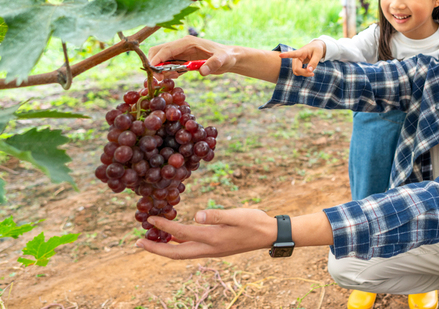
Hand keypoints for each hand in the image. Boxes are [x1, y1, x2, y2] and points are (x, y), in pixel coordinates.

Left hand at [135, 208, 276, 259]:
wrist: (269, 235)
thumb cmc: (254, 222)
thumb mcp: (236, 215)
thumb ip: (216, 215)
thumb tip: (196, 215)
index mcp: (212, 238)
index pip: (181, 233)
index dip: (163, 227)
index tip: (149, 219)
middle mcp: (209, 248)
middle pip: (175, 253)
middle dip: (155, 249)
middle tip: (137, 242)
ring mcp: (212, 250)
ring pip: (182, 253)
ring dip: (164, 248)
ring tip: (151, 241)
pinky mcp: (216, 248)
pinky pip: (191, 249)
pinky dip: (178, 244)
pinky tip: (175, 237)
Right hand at [148, 36, 235, 78]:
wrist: (229, 58)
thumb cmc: (226, 56)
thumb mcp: (222, 60)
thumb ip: (213, 64)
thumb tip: (203, 72)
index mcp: (187, 42)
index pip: (166, 49)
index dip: (157, 59)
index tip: (153, 71)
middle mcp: (181, 46)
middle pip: (158, 52)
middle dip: (155, 65)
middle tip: (160, 79)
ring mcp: (181, 53)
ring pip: (162, 59)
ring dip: (161, 70)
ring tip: (174, 77)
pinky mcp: (182, 60)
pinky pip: (169, 66)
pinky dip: (168, 72)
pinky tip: (177, 77)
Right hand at [278, 40, 325, 76]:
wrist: (315, 47)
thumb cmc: (317, 49)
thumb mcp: (318, 55)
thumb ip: (314, 63)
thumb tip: (309, 71)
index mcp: (302, 52)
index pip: (294, 53)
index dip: (287, 55)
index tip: (280, 55)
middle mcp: (296, 56)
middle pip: (297, 69)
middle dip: (305, 73)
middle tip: (313, 74)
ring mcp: (295, 61)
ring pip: (296, 72)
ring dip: (304, 74)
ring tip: (311, 71)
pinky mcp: (295, 64)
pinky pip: (297, 72)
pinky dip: (303, 73)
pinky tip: (308, 70)